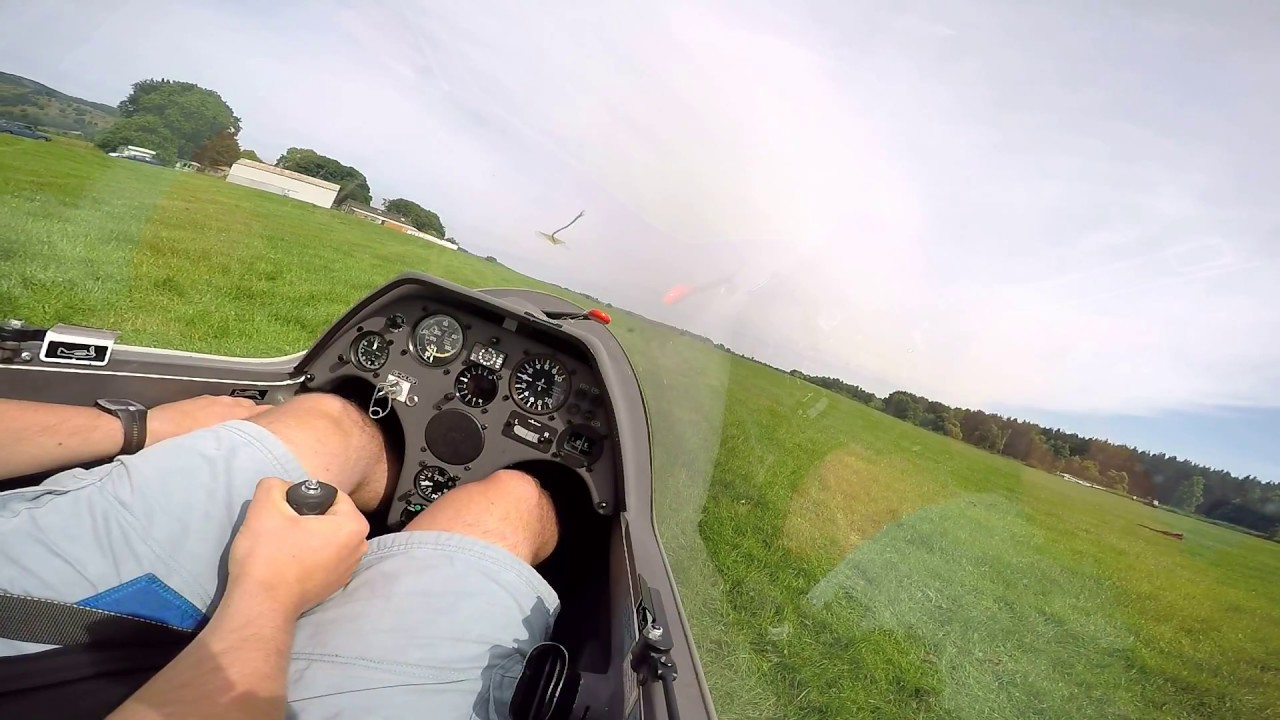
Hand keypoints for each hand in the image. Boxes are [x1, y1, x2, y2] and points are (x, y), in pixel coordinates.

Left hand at [148, 395, 268, 445]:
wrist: (147, 430)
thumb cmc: (176, 441)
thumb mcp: (211, 446)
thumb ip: (234, 441)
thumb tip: (250, 446)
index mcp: (230, 413)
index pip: (263, 412)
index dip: (275, 418)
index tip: (283, 428)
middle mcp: (224, 403)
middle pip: (253, 407)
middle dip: (263, 417)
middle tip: (269, 431)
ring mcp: (211, 401)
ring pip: (238, 405)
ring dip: (246, 414)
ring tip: (251, 428)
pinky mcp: (199, 402)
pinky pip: (223, 404)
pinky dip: (230, 411)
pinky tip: (226, 423)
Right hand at [227, 478, 368, 616]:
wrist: (260, 605)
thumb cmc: (267, 555)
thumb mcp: (265, 506)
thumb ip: (275, 484)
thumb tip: (281, 487)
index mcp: (354, 526)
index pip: (331, 495)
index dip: (304, 497)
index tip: (285, 511)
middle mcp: (359, 548)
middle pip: (330, 516)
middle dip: (307, 516)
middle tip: (281, 526)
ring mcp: (348, 570)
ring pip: (325, 537)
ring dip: (305, 536)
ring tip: (281, 545)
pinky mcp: (333, 585)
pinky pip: (322, 557)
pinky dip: (306, 555)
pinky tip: (286, 562)